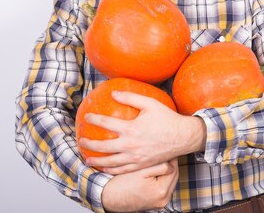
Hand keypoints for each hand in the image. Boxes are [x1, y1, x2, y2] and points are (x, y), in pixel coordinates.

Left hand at [79, 90, 205, 174]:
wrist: (183, 137)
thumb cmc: (167, 118)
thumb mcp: (150, 103)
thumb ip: (131, 97)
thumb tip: (114, 93)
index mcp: (131, 129)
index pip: (106, 124)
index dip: (94, 119)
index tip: (86, 117)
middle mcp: (130, 145)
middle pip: (103, 147)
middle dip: (89, 144)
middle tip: (81, 141)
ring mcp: (135, 158)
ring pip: (110, 162)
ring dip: (96, 160)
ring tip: (86, 158)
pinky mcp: (141, 165)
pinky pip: (122, 170)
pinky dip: (110, 170)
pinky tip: (104, 168)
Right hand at [101, 158, 178, 212]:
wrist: (110, 197)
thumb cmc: (121, 184)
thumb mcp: (140, 171)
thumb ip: (158, 165)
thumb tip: (171, 157)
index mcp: (161, 191)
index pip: (173, 168)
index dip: (170, 156)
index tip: (166, 147)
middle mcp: (163, 199)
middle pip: (173, 175)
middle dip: (169, 163)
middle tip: (164, 151)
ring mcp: (160, 202)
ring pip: (169, 180)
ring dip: (166, 170)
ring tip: (159, 159)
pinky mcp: (156, 202)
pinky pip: (163, 186)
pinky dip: (161, 178)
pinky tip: (155, 170)